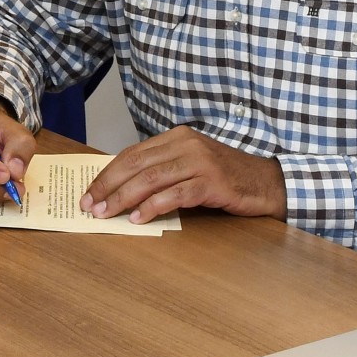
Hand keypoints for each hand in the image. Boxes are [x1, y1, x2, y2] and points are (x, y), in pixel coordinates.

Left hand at [81, 126, 286, 224]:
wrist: (267, 182)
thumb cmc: (226, 177)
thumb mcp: (190, 165)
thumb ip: (162, 170)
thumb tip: (121, 188)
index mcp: (177, 137)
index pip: (132, 153)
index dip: (107, 173)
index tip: (89, 192)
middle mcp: (186, 144)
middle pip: (136, 164)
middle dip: (108, 185)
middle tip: (90, 205)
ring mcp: (200, 161)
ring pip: (151, 178)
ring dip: (124, 198)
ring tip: (106, 213)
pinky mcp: (212, 182)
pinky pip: (175, 195)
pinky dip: (153, 207)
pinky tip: (138, 218)